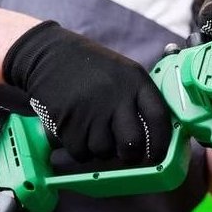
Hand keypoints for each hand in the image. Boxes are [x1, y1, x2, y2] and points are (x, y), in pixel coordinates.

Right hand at [2, 21, 170, 164]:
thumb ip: (138, 100)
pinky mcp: (68, 120)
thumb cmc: (92, 69)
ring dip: (100, 151)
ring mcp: (91, 109)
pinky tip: (78, 133)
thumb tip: (151, 140)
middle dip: (129, 156)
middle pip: (131, 143)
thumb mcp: (123, 73)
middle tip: (125, 155)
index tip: (158, 157)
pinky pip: (80, 152)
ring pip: (104, 151)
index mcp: (135, 81)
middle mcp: (116, 95)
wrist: (49, 54)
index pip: (158, 118)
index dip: (161, 143)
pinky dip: (80, 151)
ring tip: (94, 133)